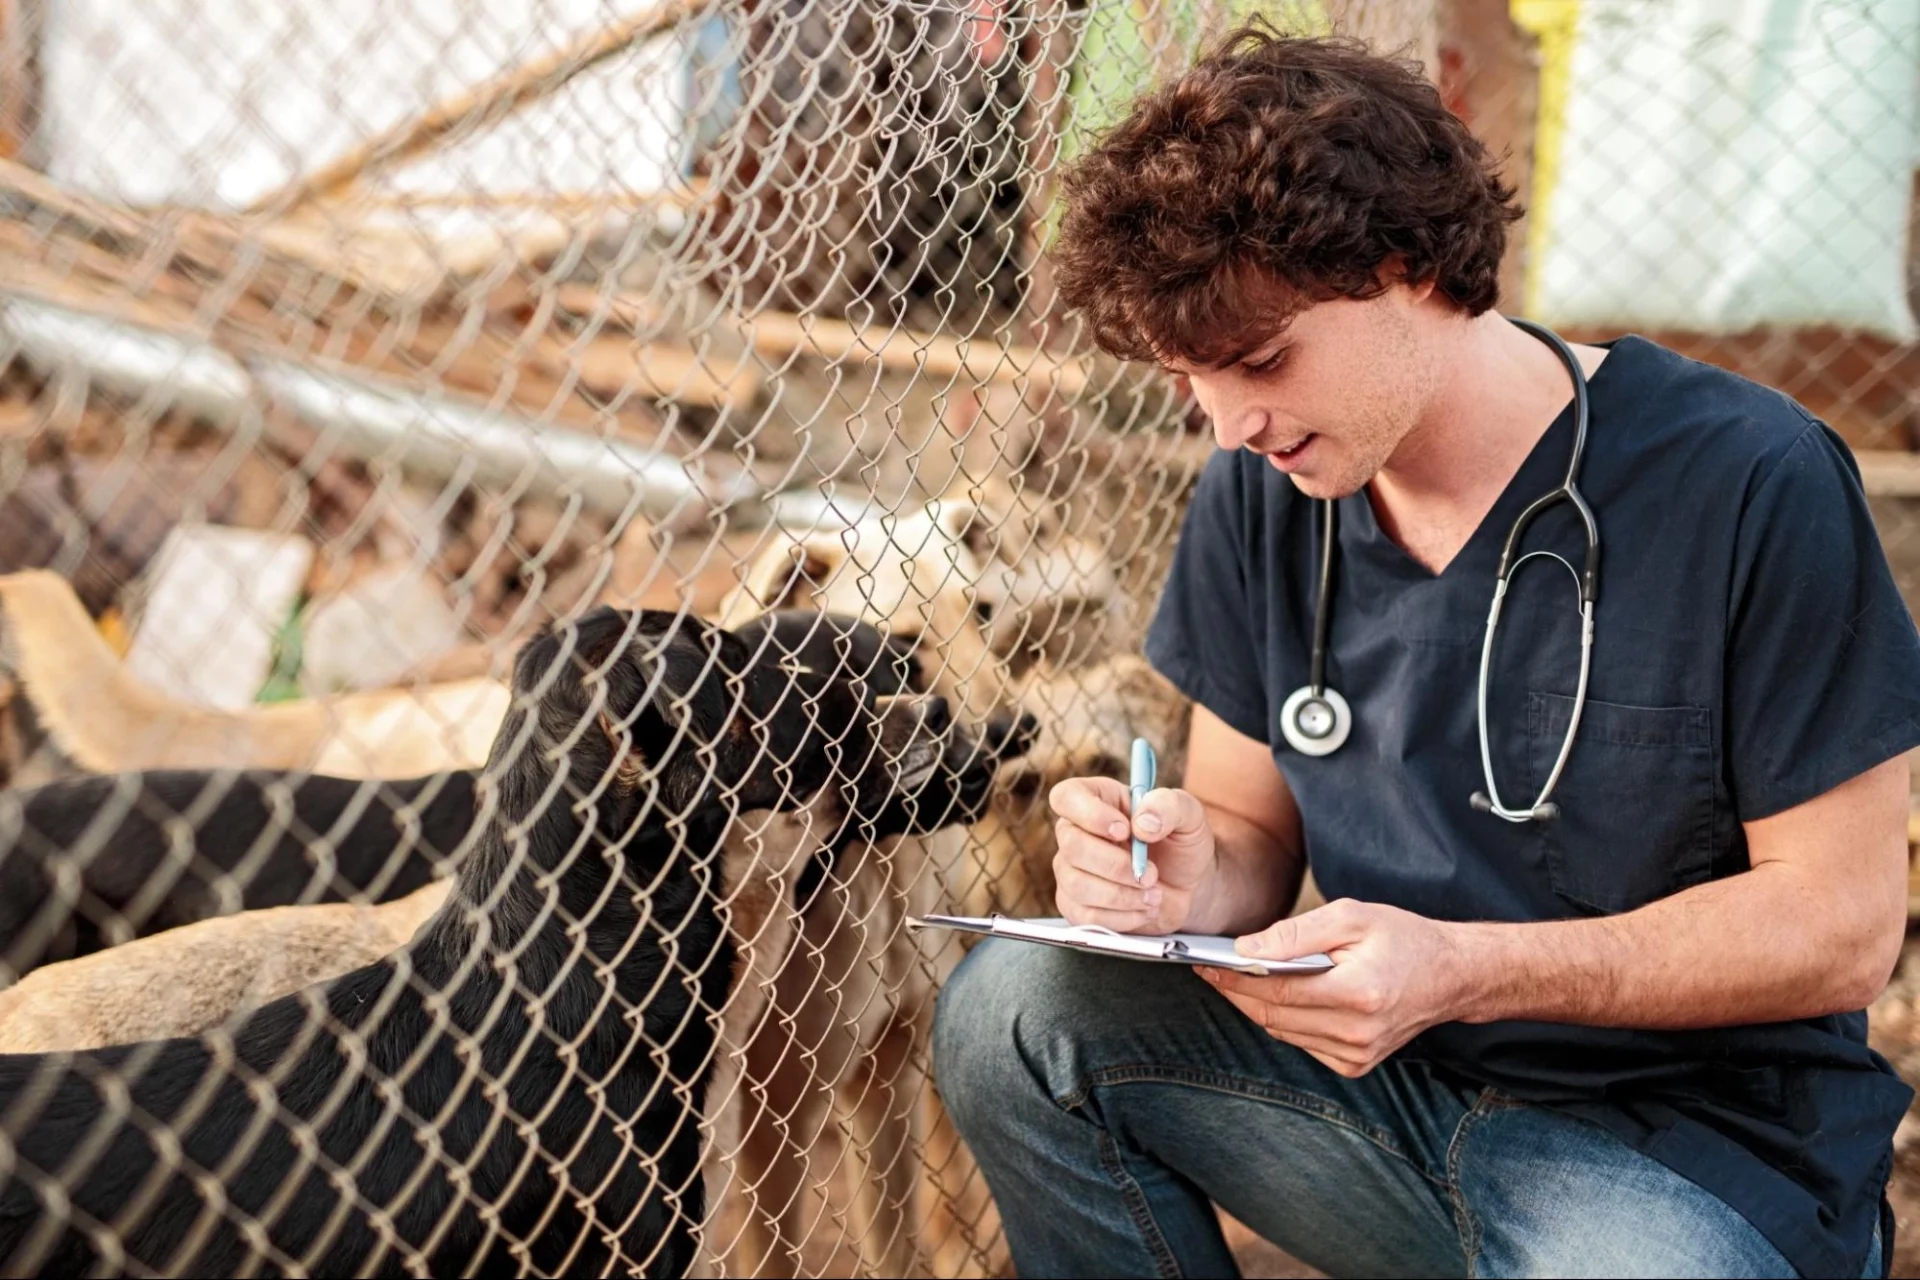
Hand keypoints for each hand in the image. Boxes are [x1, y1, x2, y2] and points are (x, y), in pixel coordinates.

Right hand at [1048, 777, 1217, 932]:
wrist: (1188, 888)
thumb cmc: (1181, 845)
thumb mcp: (1189, 815)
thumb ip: (1169, 806)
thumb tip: (1142, 824)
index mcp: (1097, 799)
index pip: (1066, 797)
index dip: (1089, 814)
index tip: (1124, 830)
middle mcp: (1076, 832)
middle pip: (1071, 846)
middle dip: (1117, 865)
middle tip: (1150, 873)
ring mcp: (1071, 870)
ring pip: (1077, 884)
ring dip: (1122, 894)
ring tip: (1153, 894)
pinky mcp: (1075, 905)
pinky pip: (1086, 915)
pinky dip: (1122, 916)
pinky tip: (1143, 907)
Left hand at [1198, 898, 1467, 1077]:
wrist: (1451, 976)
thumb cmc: (1404, 938)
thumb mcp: (1352, 916)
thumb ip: (1295, 934)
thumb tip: (1245, 951)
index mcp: (1359, 994)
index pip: (1277, 992)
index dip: (1235, 979)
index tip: (1205, 963)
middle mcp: (1357, 1033)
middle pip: (1274, 1016)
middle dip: (1236, 992)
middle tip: (1209, 968)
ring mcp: (1356, 1055)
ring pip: (1282, 1032)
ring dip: (1254, 1007)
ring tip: (1232, 978)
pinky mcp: (1354, 1065)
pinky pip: (1301, 1042)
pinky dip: (1282, 1020)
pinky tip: (1274, 997)